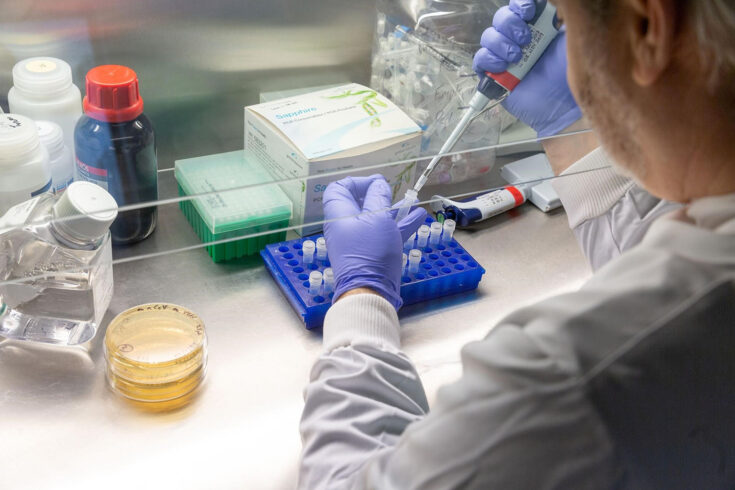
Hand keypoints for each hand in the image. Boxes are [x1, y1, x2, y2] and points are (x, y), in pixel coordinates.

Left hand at [323, 175, 426, 309]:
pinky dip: (400, 225)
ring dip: (395, 210)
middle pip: (359, 203)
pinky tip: (418, 217)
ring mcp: (359, 241)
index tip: (376, 182)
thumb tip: (378, 183)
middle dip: (379, 195)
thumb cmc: (370, 251)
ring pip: (376, 219)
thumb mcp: (377, 218)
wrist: (370, 291)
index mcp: (339, 214)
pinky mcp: (372, 253)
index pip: (339, 189)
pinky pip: (385, 233)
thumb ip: (378, 197)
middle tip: (392, 192)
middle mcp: (346, 226)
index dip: (357, 182)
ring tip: (414, 203)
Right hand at [472, 0, 581, 136]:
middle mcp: (519, 39)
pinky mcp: (494, 76)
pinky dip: (488, 60)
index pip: (519, 7)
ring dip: (500, 43)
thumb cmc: (570, 75)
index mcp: (537, 26)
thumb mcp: (571, 40)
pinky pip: (480, 60)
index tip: (529, 13)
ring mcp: (505, 57)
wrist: (561, 106)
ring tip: (517, 58)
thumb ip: (561, 19)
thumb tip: (552, 5)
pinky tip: (502, 67)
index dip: (519, 5)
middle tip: (526, 40)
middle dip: (510, 25)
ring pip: (488, 36)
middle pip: (501, 18)